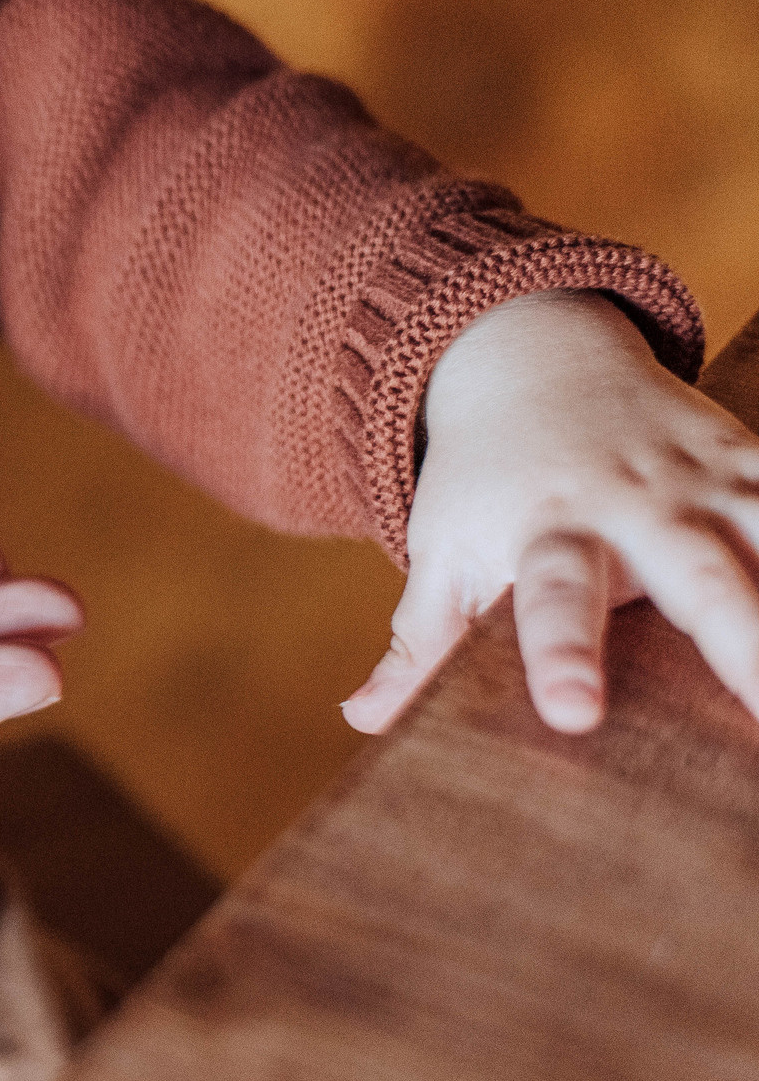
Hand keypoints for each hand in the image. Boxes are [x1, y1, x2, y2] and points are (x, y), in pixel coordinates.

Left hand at [350, 291, 758, 734]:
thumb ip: (418, 642)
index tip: (574, 715)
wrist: (534, 362)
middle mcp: (641, 504)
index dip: (564, 654)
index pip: (555, 601)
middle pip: (706, 578)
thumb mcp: (443, 550)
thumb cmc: (486, 485)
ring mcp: (715, 481)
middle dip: (751, 644)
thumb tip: (360, 719)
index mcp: (551, 531)